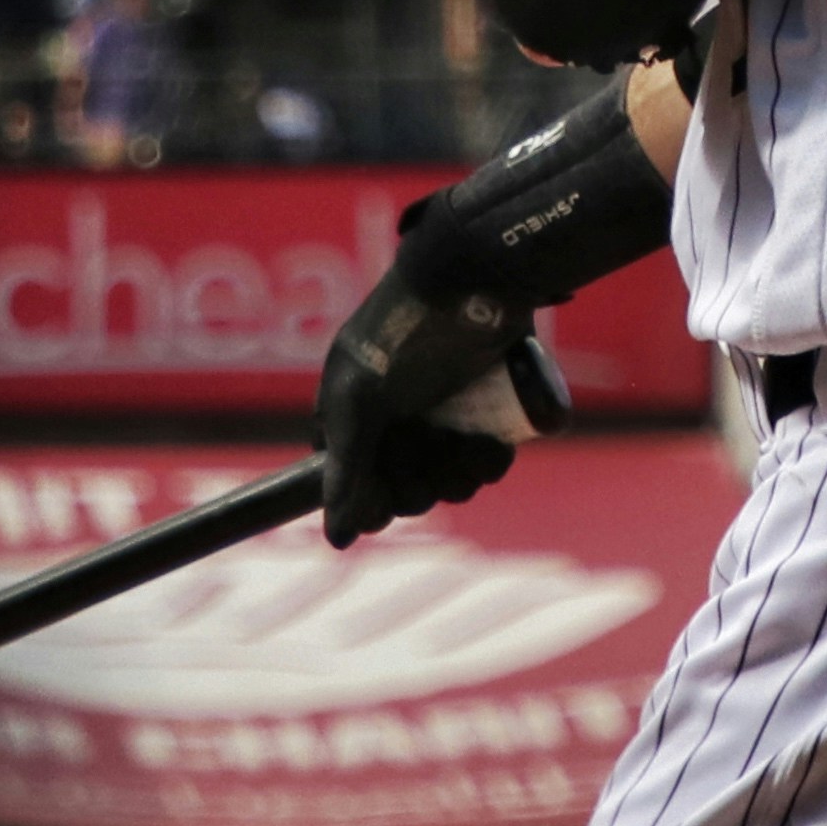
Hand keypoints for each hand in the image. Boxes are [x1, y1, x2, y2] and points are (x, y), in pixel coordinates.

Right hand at [312, 241, 549, 549]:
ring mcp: (444, 419)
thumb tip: (336, 541)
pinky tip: (490, 443)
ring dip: (457, 474)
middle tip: (423, 442)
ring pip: (449, 484)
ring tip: (462, 441)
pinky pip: (485, 464)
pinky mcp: (487, 414)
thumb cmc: (403, 336)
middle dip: (419, 480)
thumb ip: (345, 471)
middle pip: (407, 495)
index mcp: (353, 416)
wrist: (476, 284)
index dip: (373, 499)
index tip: (385, 492)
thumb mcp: (360, 401)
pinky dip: (488, 461)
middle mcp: (398, 423)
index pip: (358, 489)